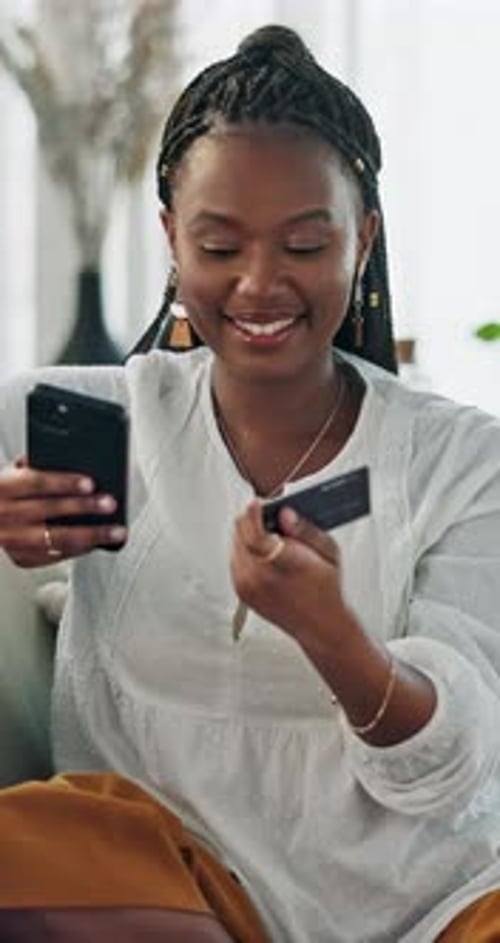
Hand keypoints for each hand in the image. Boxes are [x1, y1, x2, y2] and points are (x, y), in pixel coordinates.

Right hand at [0, 457, 126, 566]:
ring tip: (115, 531)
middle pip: (50, 510)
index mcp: (2, 488)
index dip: (64, 482)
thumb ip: (30, 467)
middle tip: (110, 504)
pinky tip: (96, 543)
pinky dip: (78, 550)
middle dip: (84, 507)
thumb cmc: (0, 496)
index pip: (36, 482)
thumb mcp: (7, 476)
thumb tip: (59, 457)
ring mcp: (13, 539)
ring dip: (90, 535)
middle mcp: (5, 515)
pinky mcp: (20, 558)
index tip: (90, 483)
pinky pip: (54, 556)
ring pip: (56, 538)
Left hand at [231, 498, 350, 647]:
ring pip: (235, 545)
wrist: (320, 626)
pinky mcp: (241, 592)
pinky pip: (236, 559)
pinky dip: (246, 549)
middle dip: (252, 519)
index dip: (254, 513)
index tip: (258, 501)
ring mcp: (246, 586)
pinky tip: (263, 548)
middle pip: (241, 534)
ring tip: (267, 530)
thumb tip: (285, 513)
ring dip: (248, 533)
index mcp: (282, 565)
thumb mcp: (328, 552)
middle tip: (268, 513)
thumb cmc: (326, 589)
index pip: (255, 533)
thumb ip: (305, 530)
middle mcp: (258, 577)